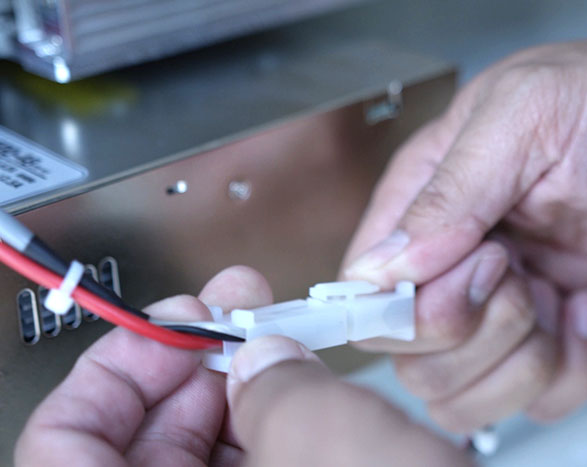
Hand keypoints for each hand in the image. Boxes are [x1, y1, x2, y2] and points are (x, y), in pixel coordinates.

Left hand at [16, 266, 468, 466]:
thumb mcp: (328, 448)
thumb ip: (274, 388)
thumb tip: (262, 359)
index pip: (63, 452)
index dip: (113, 375)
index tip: (170, 329)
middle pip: (140, 459)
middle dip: (190, 377)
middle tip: (234, 321)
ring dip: (237, 402)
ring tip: (276, 344)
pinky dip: (272, 438)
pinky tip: (302, 393)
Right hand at [341, 23, 586, 430]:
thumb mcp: (530, 114)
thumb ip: (450, 193)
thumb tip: (384, 270)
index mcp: (429, 199)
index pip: (367, 289)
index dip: (407, 307)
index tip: (473, 270)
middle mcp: (460, 261)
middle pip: (413, 356)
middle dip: (476, 331)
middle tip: (522, 270)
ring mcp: (511, 306)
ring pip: (466, 394)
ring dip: (522, 361)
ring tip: (559, 292)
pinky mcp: (563, 338)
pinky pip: (541, 402)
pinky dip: (573, 372)